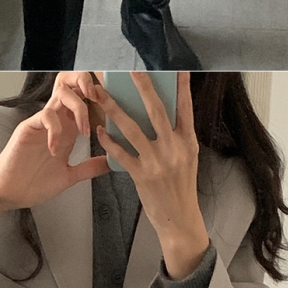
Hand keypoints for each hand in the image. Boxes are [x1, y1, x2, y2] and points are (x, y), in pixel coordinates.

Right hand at [0, 75, 107, 219]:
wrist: (10, 194)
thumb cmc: (35, 183)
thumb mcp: (69, 176)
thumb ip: (89, 167)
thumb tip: (111, 163)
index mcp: (68, 127)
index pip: (81, 96)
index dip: (97, 93)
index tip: (112, 106)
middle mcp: (56, 120)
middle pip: (69, 83)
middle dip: (86, 83)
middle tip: (99, 101)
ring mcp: (42, 123)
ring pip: (61, 93)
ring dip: (78, 107)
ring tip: (84, 131)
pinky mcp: (28, 128)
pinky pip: (46, 116)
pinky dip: (56, 130)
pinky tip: (55, 151)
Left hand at [95, 72, 210, 279]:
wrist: (180, 221)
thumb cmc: (181, 187)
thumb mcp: (188, 159)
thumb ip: (177, 137)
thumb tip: (163, 113)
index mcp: (188, 142)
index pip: (185, 107)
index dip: (181, 86)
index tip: (176, 66)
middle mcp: (175, 148)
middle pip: (157, 110)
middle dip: (142, 87)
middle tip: (130, 68)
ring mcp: (158, 162)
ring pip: (133, 128)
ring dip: (113, 108)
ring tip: (100, 93)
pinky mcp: (142, 175)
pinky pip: (121, 153)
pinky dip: (109, 140)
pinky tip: (99, 130)